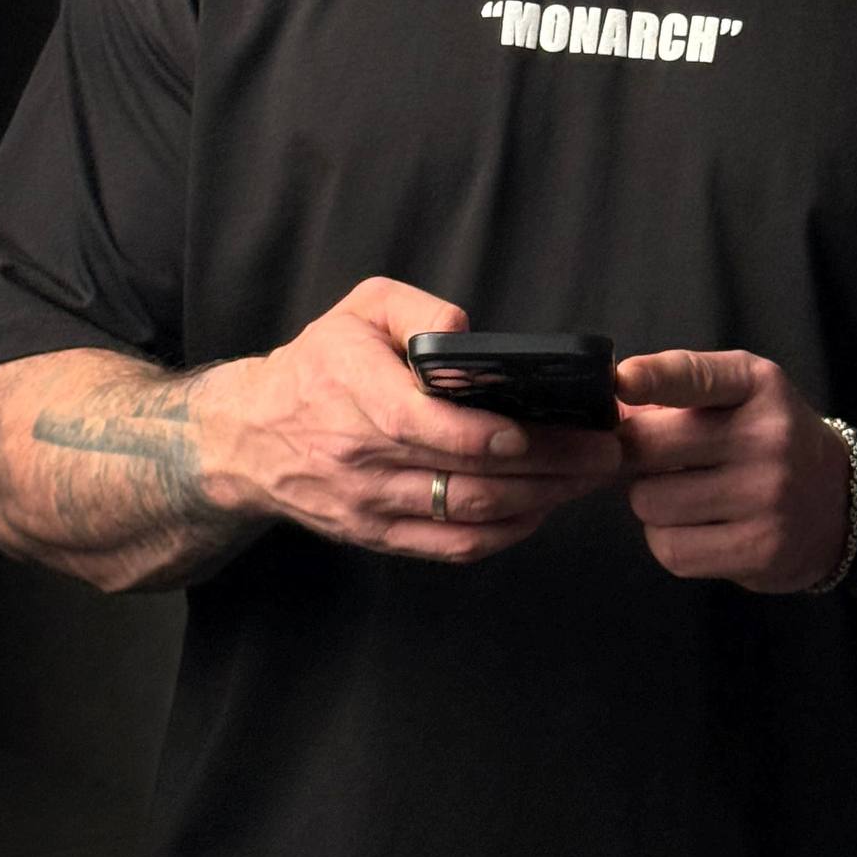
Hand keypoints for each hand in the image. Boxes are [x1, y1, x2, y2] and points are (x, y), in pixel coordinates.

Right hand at [207, 277, 623, 562]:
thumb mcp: (358, 309)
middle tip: (606, 453)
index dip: (487, 436)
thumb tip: (464, 332)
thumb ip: (413, 309)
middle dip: (548, 468)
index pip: (426, 426)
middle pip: (467, 477)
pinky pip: (450, 547)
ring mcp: (370, 504)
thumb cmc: (318, 365)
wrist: (249, 437)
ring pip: (466, 516)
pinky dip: (504, 535)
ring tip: (589, 479)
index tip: (539, 430)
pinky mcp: (377, 536)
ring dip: (539, 502)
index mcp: (356, 394)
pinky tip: (542, 509)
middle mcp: (362, 457)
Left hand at [614, 348, 851, 593]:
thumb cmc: (768, 439)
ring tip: (685, 496)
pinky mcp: (760, 549)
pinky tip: (697, 528)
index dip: (653, 379)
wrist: (838, 503)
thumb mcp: (740, 393)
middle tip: (654, 461)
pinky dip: (668, 541)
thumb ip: (676, 391)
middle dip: (632, 455)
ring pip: (649, 502)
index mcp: (757, 385)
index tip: (622, 383)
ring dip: (651, 502)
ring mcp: (767, 496)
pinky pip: (670, 549)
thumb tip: (609, 418)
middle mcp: (768, 436)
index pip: (695, 376)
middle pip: (648, 446)